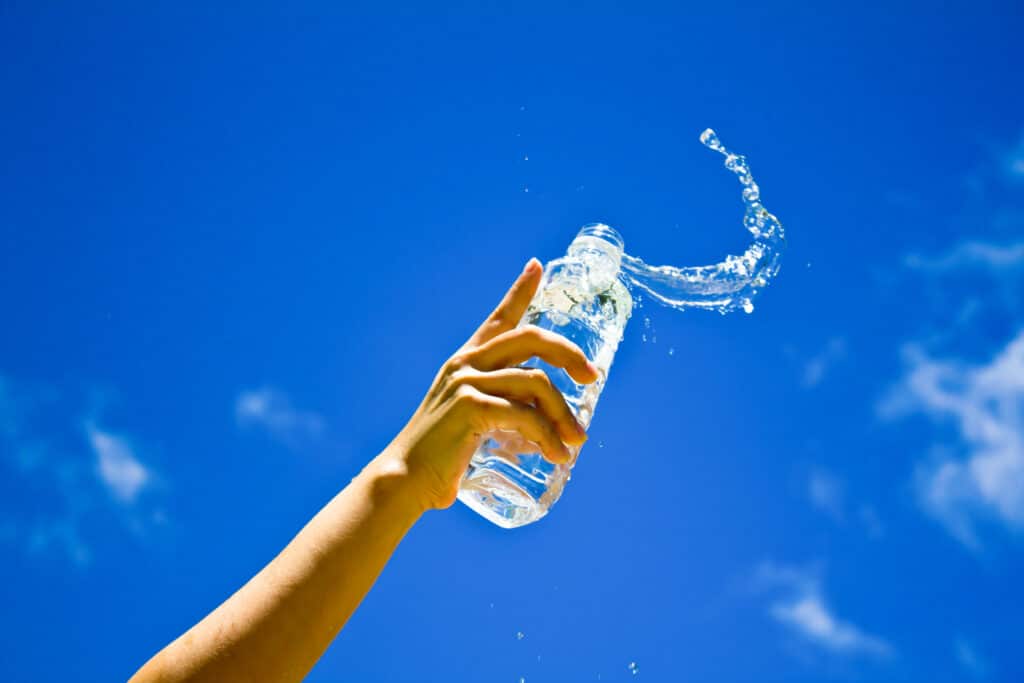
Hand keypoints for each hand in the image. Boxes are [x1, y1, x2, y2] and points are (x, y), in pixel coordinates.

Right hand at [385, 258, 599, 510]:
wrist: (406, 478)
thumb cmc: (442, 457)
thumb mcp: (473, 420)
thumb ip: (504, 409)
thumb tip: (551, 424)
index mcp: (466, 361)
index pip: (498, 318)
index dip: (520, 291)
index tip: (538, 266)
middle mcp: (466, 363)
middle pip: (531, 338)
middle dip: (569, 353)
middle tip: (593, 377)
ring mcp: (467, 381)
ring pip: (537, 383)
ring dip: (564, 414)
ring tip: (575, 442)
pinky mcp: (471, 406)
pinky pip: (526, 414)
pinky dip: (547, 436)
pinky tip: (555, 455)